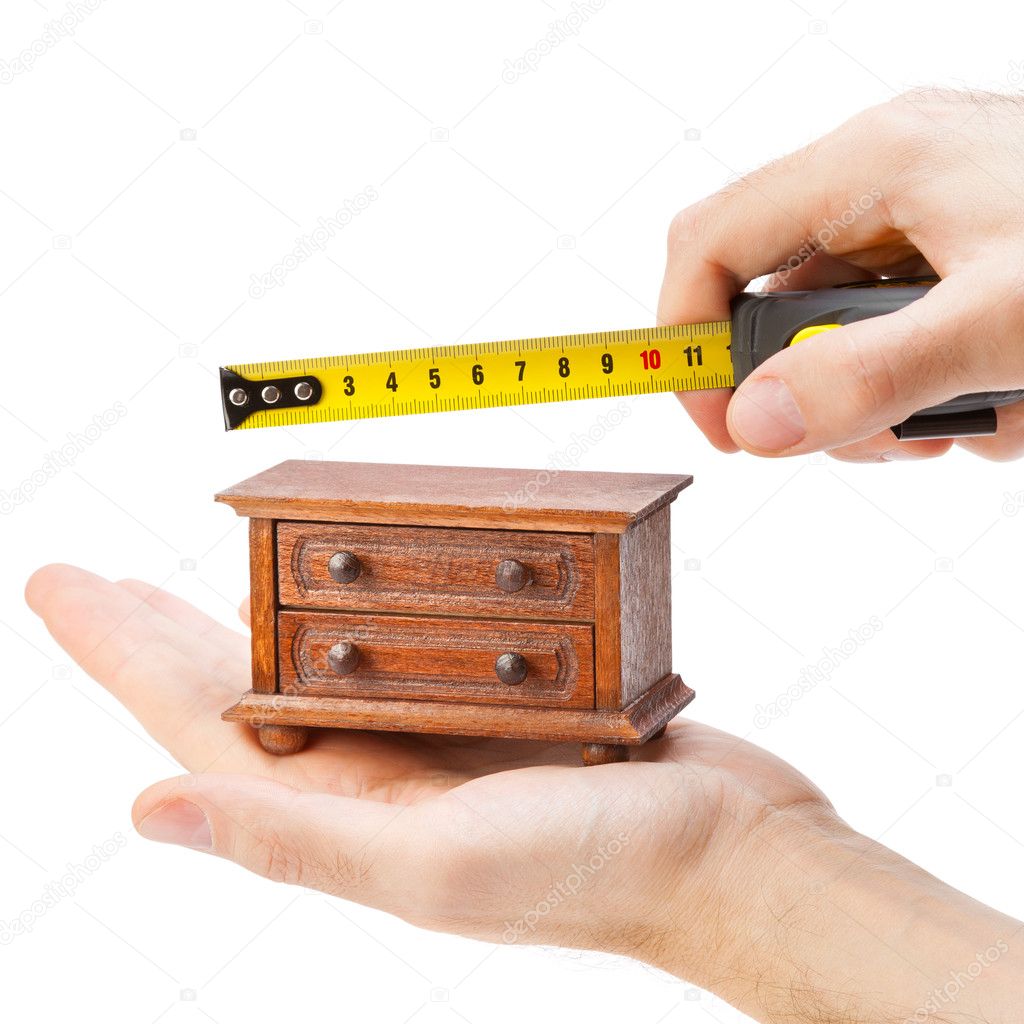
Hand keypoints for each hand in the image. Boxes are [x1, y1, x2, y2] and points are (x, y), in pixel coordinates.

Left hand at [26, 564, 1023, 1021]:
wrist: (730, 849)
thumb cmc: (599, 871)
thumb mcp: (435, 866)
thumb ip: (296, 840)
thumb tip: (147, 810)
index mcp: (346, 813)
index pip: (199, 727)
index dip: (121, 655)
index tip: (61, 584)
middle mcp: (377, 774)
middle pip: (243, 685)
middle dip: (160, 630)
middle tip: (96, 576)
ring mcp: (436, 736)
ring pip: (324, 658)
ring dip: (259, 611)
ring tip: (205, 574)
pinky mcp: (497, 702)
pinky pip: (410, 642)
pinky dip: (370, 603)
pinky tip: (358, 583)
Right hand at [659, 88, 1023, 462]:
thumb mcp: (1002, 325)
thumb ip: (867, 377)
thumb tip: (753, 424)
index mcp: (870, 163)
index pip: (709, 244)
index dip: (687, 340)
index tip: (725, 426)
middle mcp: (883, 184)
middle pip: (772, 303)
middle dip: (815, 391)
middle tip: (877, 437)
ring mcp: (921, 222)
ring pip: (837, 337)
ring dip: (888, 403)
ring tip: (971, 422)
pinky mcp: (957, 259)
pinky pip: (900, 340)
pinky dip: (938, 391)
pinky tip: (1004, 398)